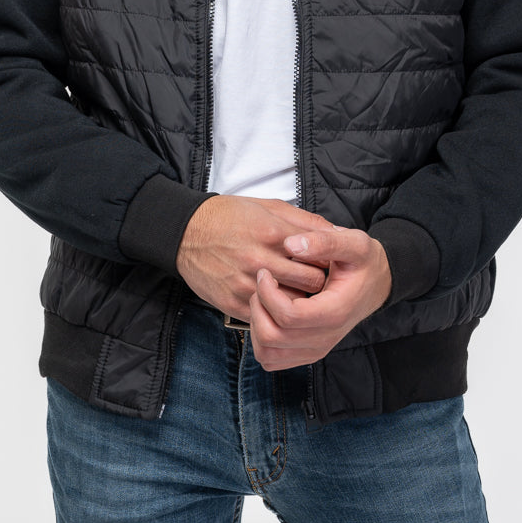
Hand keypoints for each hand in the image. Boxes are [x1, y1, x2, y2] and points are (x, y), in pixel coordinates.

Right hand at [175, 196, 333, 320]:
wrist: (186, 233)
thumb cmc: (229, 216)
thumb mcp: (269, 207)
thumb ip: (304, 220)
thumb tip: (335, 231)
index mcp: (272, 233)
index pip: (319, 256)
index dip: (328, 261)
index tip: (329, 262)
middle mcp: (260, 260)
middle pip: (311, 283)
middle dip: (319, 283)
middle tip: (319, 280)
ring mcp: (246, 284)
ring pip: (291, 303)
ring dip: (300, 299)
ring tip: (300, 291)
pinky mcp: (233, 302)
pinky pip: (267, 315)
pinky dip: (277, 310)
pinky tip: (278, 300)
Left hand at [249, 227, 391, 370]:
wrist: (377, 284)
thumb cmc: (364, 262)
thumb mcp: (354, 242)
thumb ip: (324, 241)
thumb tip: (291, 245)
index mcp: (334, 312)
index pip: (287, 316)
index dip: (267, 293)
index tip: (265, 272)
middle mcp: (325, 338)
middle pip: (272, 337)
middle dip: (258, 307)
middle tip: (262, 284)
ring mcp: (316, 350)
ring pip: (267, 353)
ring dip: (256, 325)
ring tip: (264, 299)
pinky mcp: (308, 354)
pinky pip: (271, 360)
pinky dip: (261, 339)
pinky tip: (268, 314)